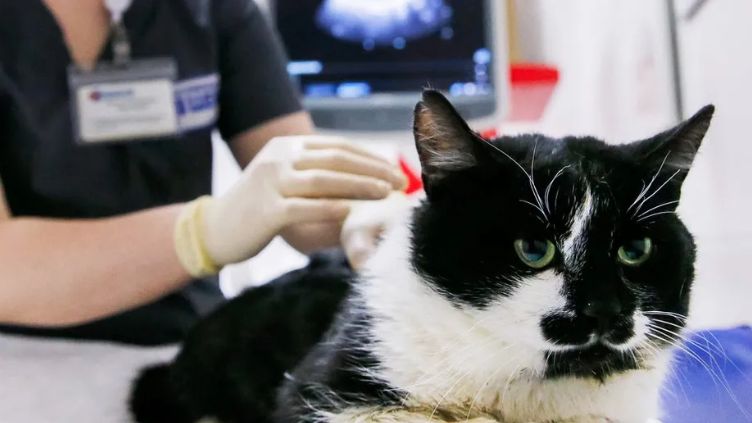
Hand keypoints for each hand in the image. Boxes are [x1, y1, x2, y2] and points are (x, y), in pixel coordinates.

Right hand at [202, 136, 405, 265]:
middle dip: (372, 169)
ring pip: (324, 180)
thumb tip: (362, 177)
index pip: (337, 146)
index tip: (395, 169)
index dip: (369, 157)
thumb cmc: (258, 207)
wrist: (214, 229)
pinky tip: (352, 214)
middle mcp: (279, 158)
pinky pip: (305, 207)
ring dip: (359, 186)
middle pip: (335, 159)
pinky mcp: (266, 210)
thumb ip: (315, 173)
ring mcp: (271, 182)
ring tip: (384, 194)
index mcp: (286, 146)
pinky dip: (331, 209)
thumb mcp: (284, 179)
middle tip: (399, 182)